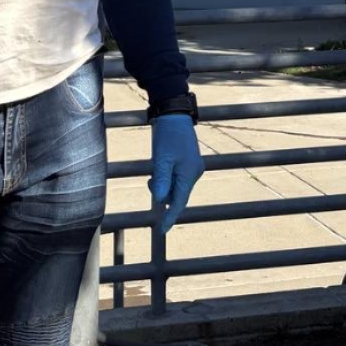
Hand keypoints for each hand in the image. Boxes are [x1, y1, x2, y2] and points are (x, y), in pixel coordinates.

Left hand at [148, 114, 202, 233]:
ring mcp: (192, 167)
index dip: (170, 217)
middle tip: (150, 179)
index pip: (179, 202)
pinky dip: (168, 177)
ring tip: (155, 169)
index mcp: (190, 174)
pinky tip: (161, 168)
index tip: (162, 230)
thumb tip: (160, 201)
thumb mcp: (162, 159)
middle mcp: (194, 173)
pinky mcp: (188, 161)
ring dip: (164, 184)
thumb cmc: (168, 136)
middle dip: (163, 193)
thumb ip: (161, 181)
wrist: (174, 114)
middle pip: (177, 194)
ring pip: (176, 186)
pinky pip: (177, 177)